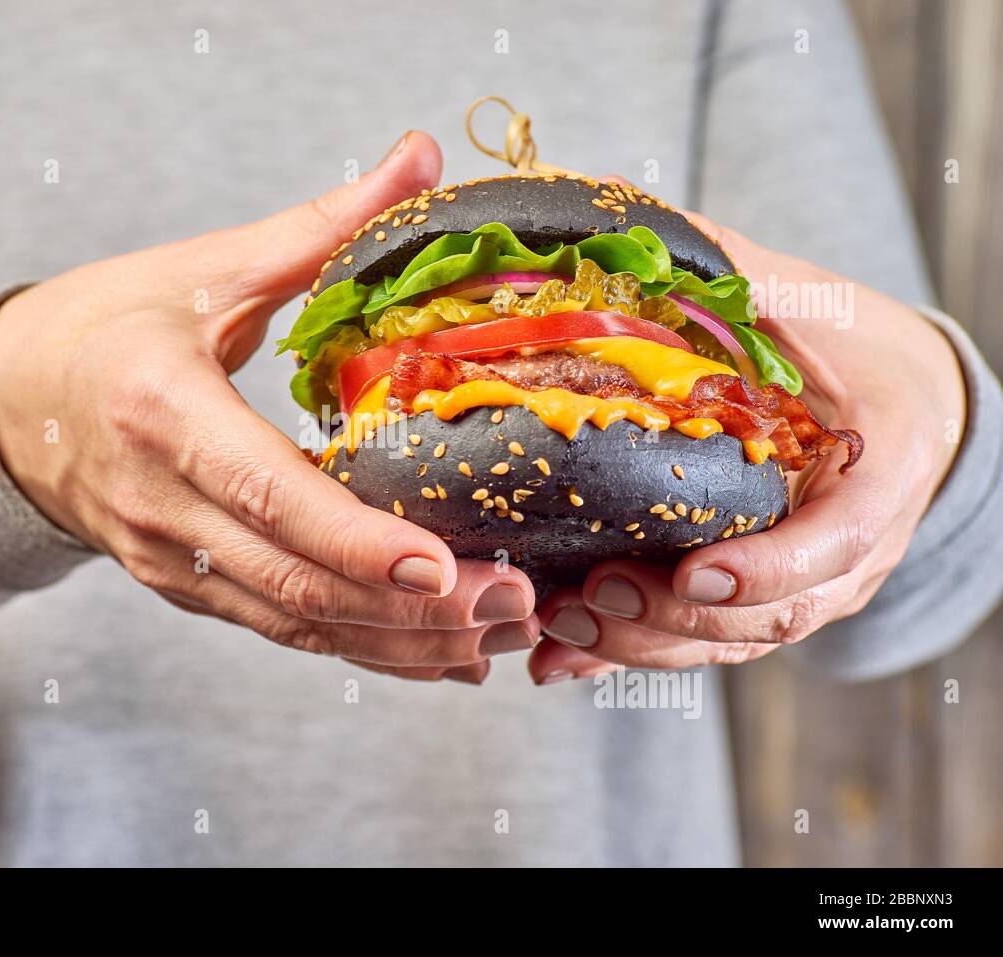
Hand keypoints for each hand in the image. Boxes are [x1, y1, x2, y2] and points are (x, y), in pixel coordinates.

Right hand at [0, 131, 538, 683]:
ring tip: (499, 633)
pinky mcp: (183, 587)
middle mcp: (162, 506)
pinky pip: (281, 628)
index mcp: (163, 413)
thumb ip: (319, 226)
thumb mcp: (203, 270)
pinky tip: (436, 651)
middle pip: (295, 581)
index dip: (355, 541)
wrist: (5, 405)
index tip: (443, 567)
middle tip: (514, 604)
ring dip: (400, 643)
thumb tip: (423, 158)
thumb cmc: (103, 326)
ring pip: (296, 622)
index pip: (266, 495)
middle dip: (410, 609)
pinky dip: (362, 646)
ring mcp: (169, 560)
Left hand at [529, 212, 966, 683]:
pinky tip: (561, 659)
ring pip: (732, 643)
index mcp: (881, 466)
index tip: (696, 571)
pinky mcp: (763, 601)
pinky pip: (704, 645)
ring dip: (642, 646)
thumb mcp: (803, 299)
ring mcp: (811, 584)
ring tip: (559, 627)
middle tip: (592, 595)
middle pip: (773, 614)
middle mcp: (852, 545)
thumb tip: (613, 207)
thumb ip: (723, 268)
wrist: (898, 402)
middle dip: (677, 618)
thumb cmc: (851, 346)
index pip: (841, 538)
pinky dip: (632, 657)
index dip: (772, 568)